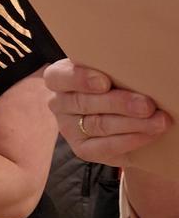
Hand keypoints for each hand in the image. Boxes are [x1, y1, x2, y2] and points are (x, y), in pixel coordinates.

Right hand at [43, 59, 169, 166]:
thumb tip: (138, 69)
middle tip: (147, 105)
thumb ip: (112, 69)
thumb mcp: (106, 71)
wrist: (118, 114)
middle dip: (119, 104)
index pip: (59, 77)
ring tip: (158, 121)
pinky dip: (131, 140)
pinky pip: (106, 146)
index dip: (80, 79)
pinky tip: (149, 134)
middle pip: (85, 103)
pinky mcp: (82, 149)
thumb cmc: (112, 82)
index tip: (105, 83)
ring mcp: (68, 128)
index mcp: (58, 78)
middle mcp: (58, 103)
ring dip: (132, 123)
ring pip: (99, 125)